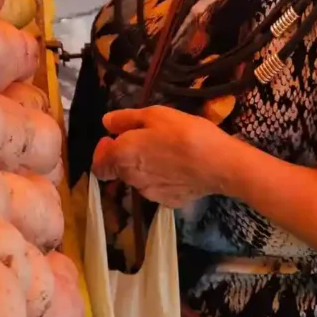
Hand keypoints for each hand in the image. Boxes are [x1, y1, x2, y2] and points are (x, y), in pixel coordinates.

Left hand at [92, 106, 239, 206]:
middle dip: (126, 157)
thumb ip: (125, 119)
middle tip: (146, 141)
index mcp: (122, 156)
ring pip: (138, 180)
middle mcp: (131, 178)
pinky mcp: (168, 202)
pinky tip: (178, 169)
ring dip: (144, 168)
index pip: (98, 166)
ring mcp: (150, 194)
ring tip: (166, 153)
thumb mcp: (154, 114)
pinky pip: (158, 189)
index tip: (115, 138)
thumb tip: (106, 123)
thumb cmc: (183, 132)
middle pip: (119, 171)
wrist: (218, 163)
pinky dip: (162, 180)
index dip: (103, 152)